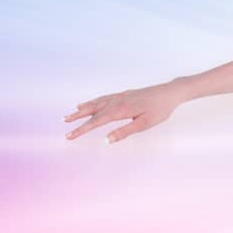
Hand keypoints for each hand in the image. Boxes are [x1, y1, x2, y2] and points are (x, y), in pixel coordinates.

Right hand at [63, 80, 185, 143]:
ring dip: (82, 109)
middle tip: (63, 123)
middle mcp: (116, 101)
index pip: (96, 122)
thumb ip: (124, 132)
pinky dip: (92, 101)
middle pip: (92, 111)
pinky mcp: (123, 94)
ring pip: (96, 103)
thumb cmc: (159, 110)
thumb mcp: (144, 124)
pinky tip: (86, 104)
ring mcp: (119, 96)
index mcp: (120, 110)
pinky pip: (103, 98)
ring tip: (70, 115)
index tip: (69, 136)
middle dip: (77, 118)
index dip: (81, 130)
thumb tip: (106, 141)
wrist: (170, 92)